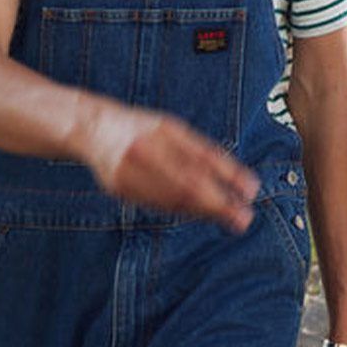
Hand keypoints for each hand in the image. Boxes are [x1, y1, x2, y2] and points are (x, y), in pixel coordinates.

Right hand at [72, 99, 257, 231]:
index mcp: (164, 130)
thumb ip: (197, 150)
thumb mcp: (172, 129)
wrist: (94, 128)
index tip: (251, 191)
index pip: (203, 156)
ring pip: (173, 199)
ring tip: (229, 219)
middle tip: (244, 218)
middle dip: (219, 204)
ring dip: (204, 212)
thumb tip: (234, 178)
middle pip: (189, 183)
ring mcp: (130, 170)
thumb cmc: (143, 129)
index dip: (229, 175)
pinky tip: (200, 215)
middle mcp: (147, 150)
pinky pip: (157, 204)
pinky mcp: (119, 188)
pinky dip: (182, 211)